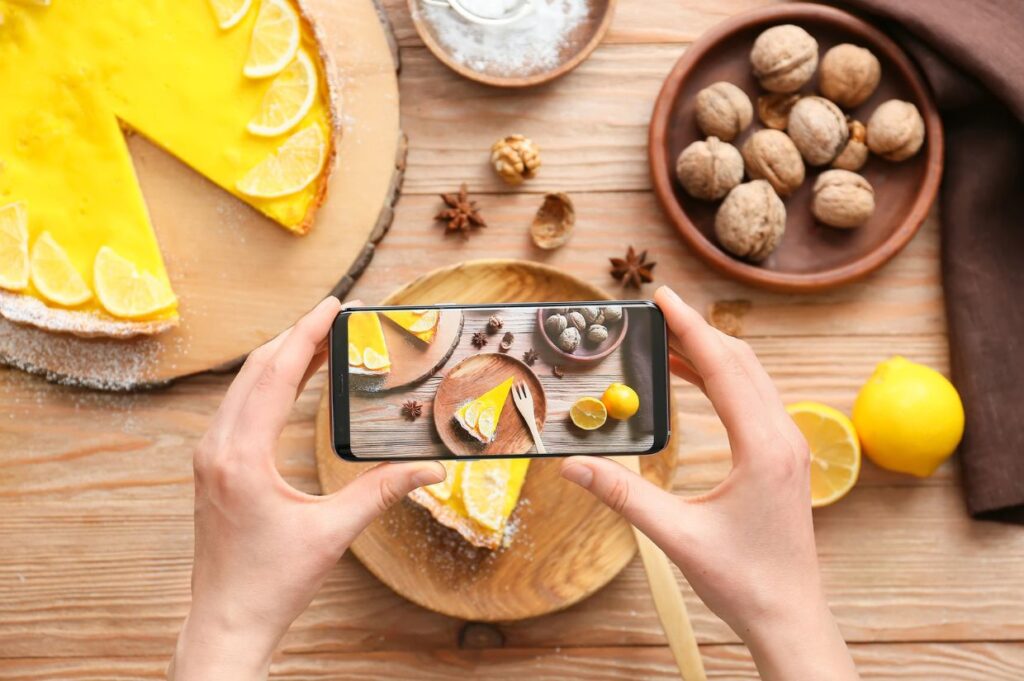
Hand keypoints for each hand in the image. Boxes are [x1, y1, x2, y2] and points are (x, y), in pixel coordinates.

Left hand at [169, 297, 444, 679]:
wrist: (226, 621)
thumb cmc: (271, 583)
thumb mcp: (333, 533)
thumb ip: (382, 492)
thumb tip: (432, 470)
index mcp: (241, 455)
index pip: (276, 373)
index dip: (307, 332)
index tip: (336, 305)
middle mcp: (217, 446)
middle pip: (257, 368)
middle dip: (298, 335)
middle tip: (339, 317)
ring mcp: (211, 455)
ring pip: (245, 385)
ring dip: (283, 357)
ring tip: (324, 340)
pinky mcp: (214, 466)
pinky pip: (242, 405)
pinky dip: (271, 382)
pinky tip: (295, 379)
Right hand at [560, 287, 857, 679]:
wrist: (789, 615)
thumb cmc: (741, 580)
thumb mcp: (675, 536)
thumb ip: (622, 495)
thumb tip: (573, 466)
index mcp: (762, 447)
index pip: (723, 367)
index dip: (689, 327)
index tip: (661, 295)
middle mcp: (783, 437)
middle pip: (741, 361)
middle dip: (697, 329)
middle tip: (656, 308)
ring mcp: (789, 446)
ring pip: (751, 377)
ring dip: (711, 351)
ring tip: (667, 337)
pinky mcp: (784, 457)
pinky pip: (753, 398)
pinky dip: (722, 377)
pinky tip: (694, 377)